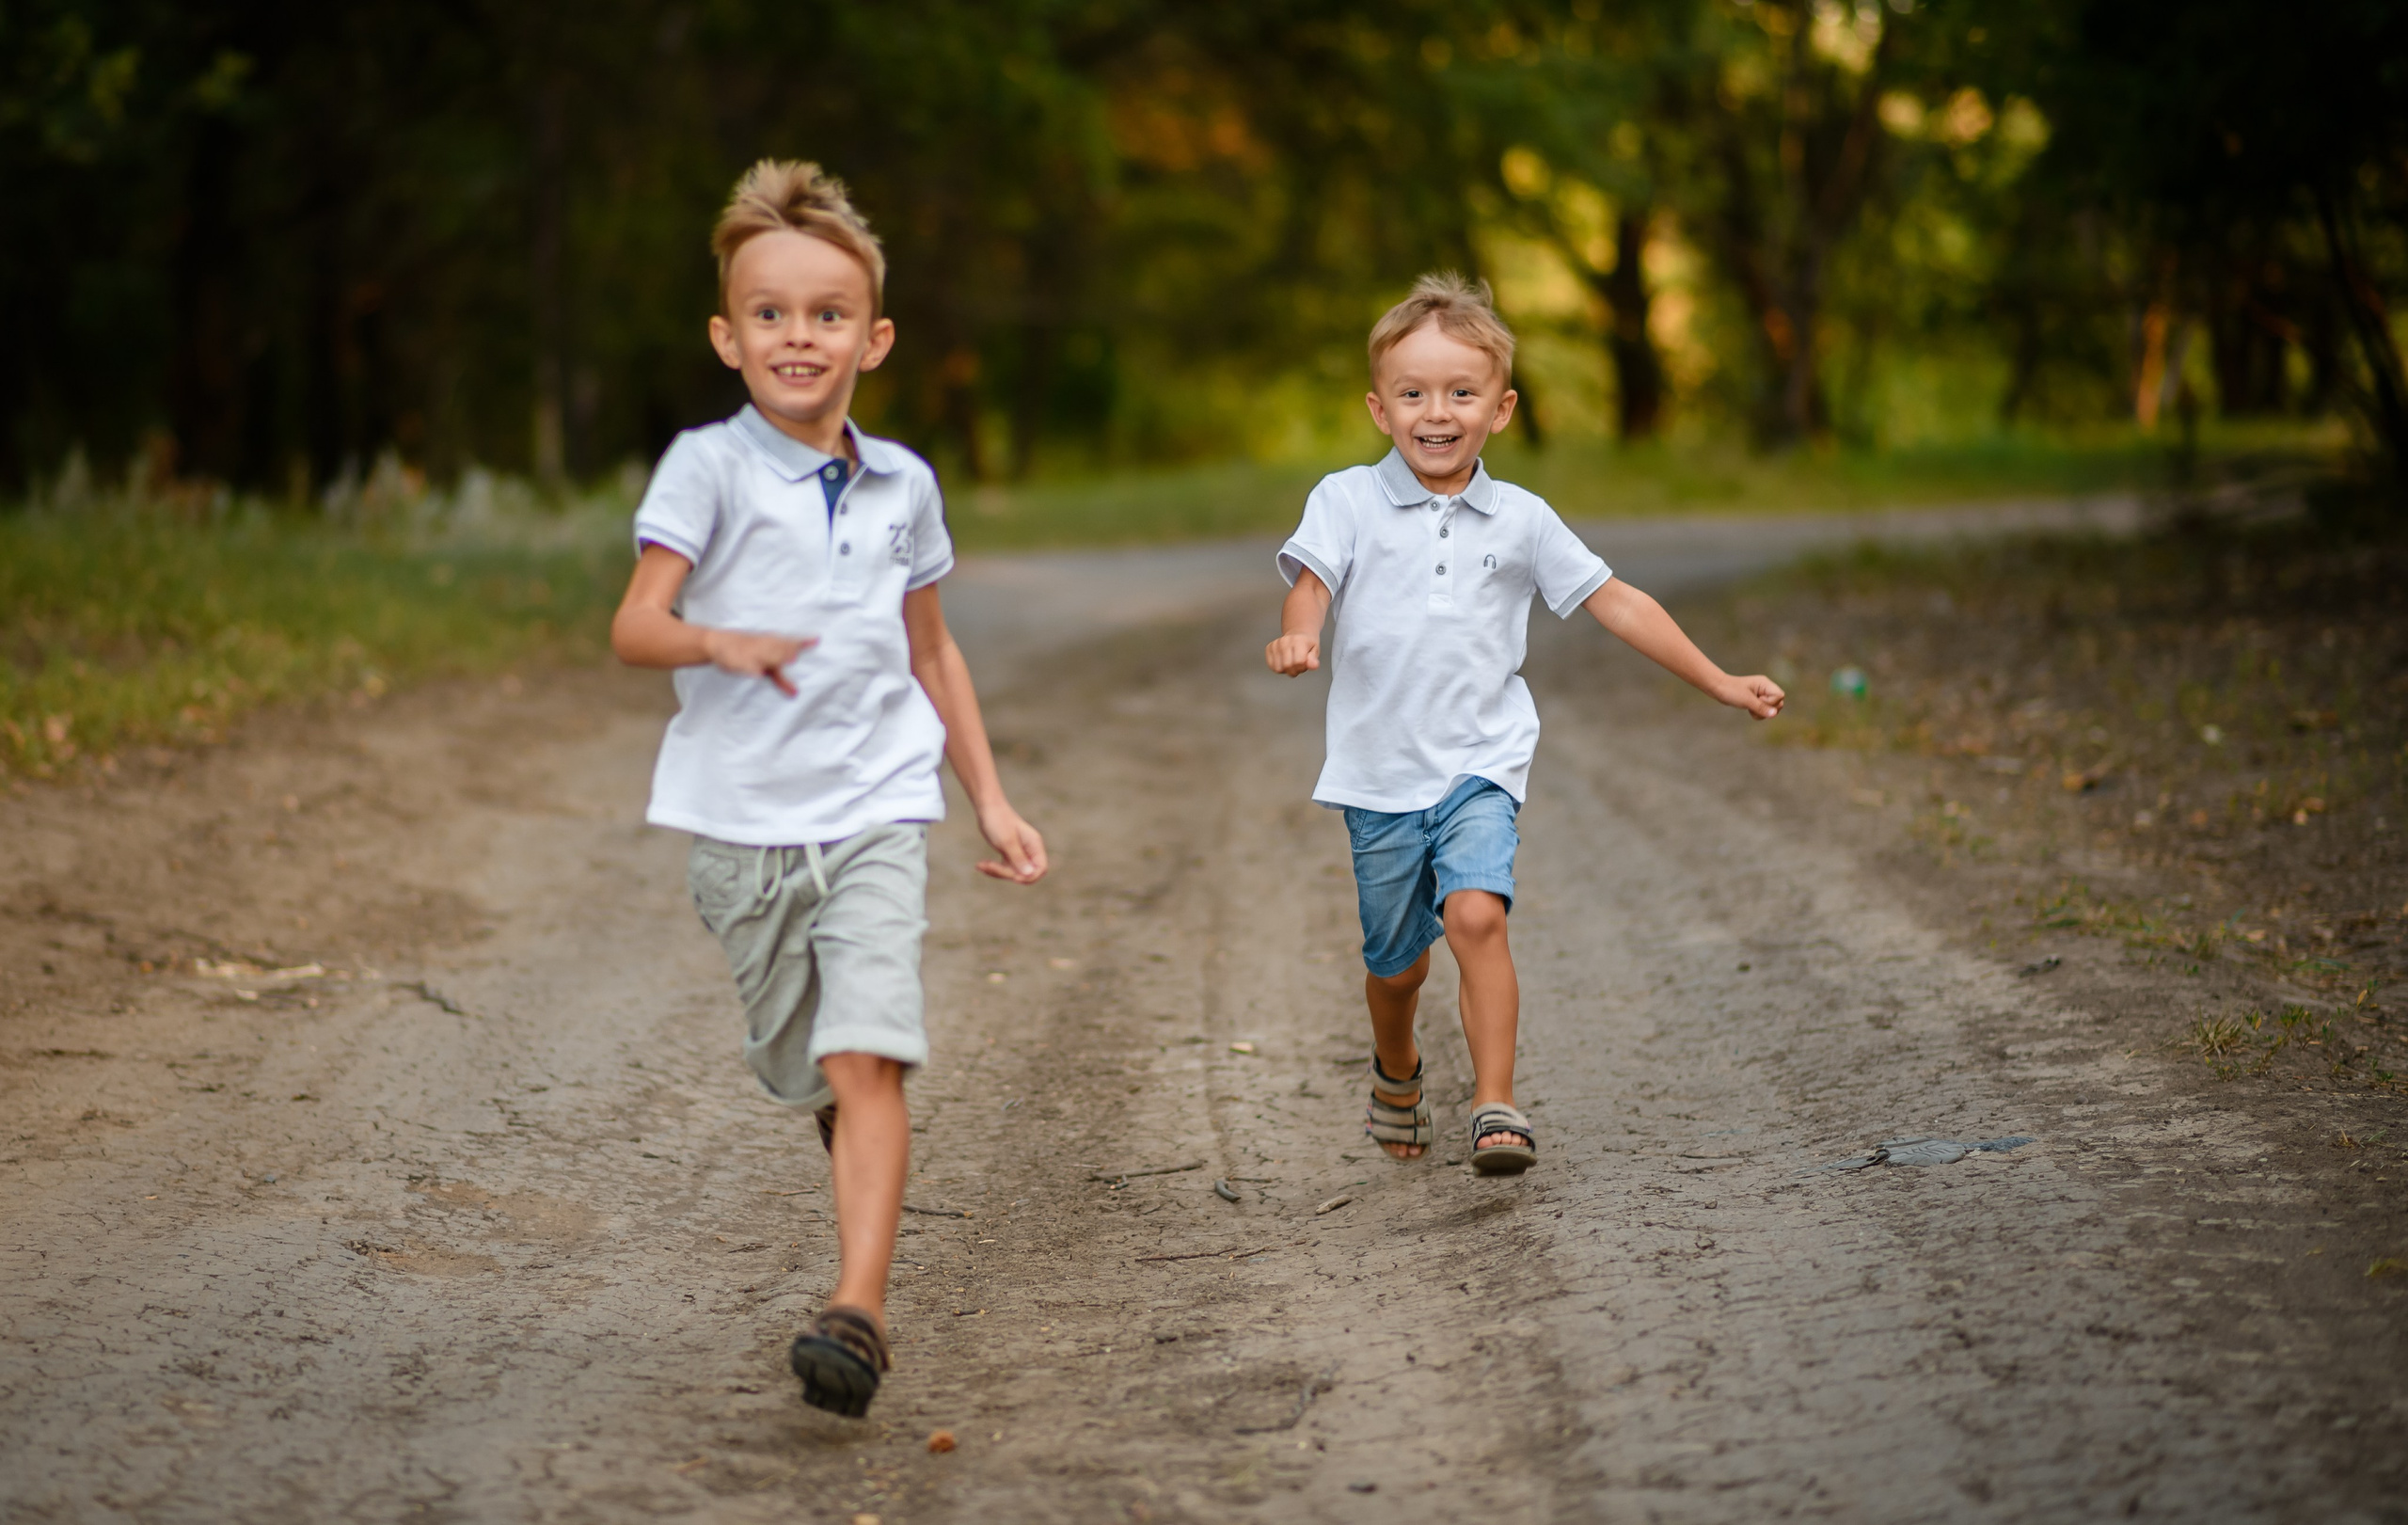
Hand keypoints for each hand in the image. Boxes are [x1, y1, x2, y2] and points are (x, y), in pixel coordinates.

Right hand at [701, 628, 815, 696]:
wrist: (717, 643)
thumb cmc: (747, 653)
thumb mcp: (765, 668)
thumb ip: (782, 680)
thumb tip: (796, 694)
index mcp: (770, 644)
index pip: (789, 643)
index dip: (802, 643)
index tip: (817, 640)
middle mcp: (762, 646)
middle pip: (778, 649)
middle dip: (787, 652)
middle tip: (796, 657)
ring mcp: (750, 652)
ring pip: (764, 654)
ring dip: (775, 657)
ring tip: (789, 660)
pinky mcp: (737, 660)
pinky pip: (745, 664)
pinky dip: (752, 669)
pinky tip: (759, 674)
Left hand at [974, 803, 1047, 884]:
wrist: (987, 808)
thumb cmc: (998, 821)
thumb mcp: (1007, 841)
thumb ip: (1018, 858)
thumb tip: (1030, 874)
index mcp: (1034, 845)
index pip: (1041, 868)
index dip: (1030, 877)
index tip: (1014, 877)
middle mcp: (1029, 850)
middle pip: (1024, 873)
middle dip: (1006, 874)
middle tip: (990, 866)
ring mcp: (1019, 853)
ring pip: (1012, 873)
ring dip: (996, 872)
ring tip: (980, 865)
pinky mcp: (1009, 854)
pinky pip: (1004, 868)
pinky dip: (993, 869)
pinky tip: (980, 865)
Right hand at [1265, 632, 1319, 675]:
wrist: (1298, 633)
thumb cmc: (1307, 644)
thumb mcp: (1315, 650)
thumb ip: (1313, 660)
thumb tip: (1313, 666)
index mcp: (1298, 641)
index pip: (1298, 662)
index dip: (1302, 667)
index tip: (1304, 663)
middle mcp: (1285, 641)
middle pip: (1287, 666)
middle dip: (1294, 670)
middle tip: (1298, 665)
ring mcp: (1275, 644)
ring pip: (1278, 669)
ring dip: (1286, 670)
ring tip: (1291, 663)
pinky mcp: (1269, 647)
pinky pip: (1272, 666)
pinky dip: (1279, 668)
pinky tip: (1284, 662)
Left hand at [1721, 674, 1785, 719]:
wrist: (1718, 688)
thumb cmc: (1731, 691)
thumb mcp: (1747, 700)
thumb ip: (1761, 707)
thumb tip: (1774, 714)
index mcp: (1765, 683)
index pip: (1780, 695)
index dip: (1771, 702)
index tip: (1758, 700)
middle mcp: (1765, 688)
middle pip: (1779, 703)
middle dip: (1767, 709)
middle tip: (1754, 706)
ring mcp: (1761, 694)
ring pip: (1772, 709)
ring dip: (1762, 713)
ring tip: (1750, 709)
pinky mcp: (1756, 700)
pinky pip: (1764, 711)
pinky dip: (1758, 714)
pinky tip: (1749, 710)